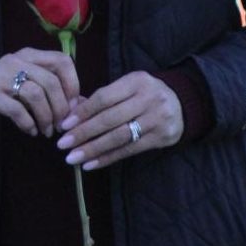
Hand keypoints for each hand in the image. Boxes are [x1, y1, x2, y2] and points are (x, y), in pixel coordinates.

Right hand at [0, 49, 79, 136]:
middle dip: (61, 108)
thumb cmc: (2, 90)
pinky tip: (30, 131)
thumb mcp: (27, 84)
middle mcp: (15, 60)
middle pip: (51, 81)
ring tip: (46, 131)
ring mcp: (0, 76)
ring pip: (36, 95)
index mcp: (28, 55)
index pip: (62, 61)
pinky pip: (17, 110)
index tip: (73, 105)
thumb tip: (84, 105)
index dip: (73, 84)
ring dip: (46, 118)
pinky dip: (28, 123)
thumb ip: (54, 91)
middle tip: (62, 125)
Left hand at [56, 71, 181, 169]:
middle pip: (110, 119)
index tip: (64, 125)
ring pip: (119, 137)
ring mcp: (157, 119)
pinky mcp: (162, 137)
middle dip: (84, 133)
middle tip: (62, 144)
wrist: (183, 103)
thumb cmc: (143, 94)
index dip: (82, 112)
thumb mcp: (126, 87)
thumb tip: (69, 111)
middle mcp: (149, 99)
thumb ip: (101, 97)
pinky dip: (108, 157)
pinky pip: (130, 150)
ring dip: (93, 149)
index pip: (104, 98)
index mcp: (136, 81)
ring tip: (72, 157)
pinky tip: (91, 164)